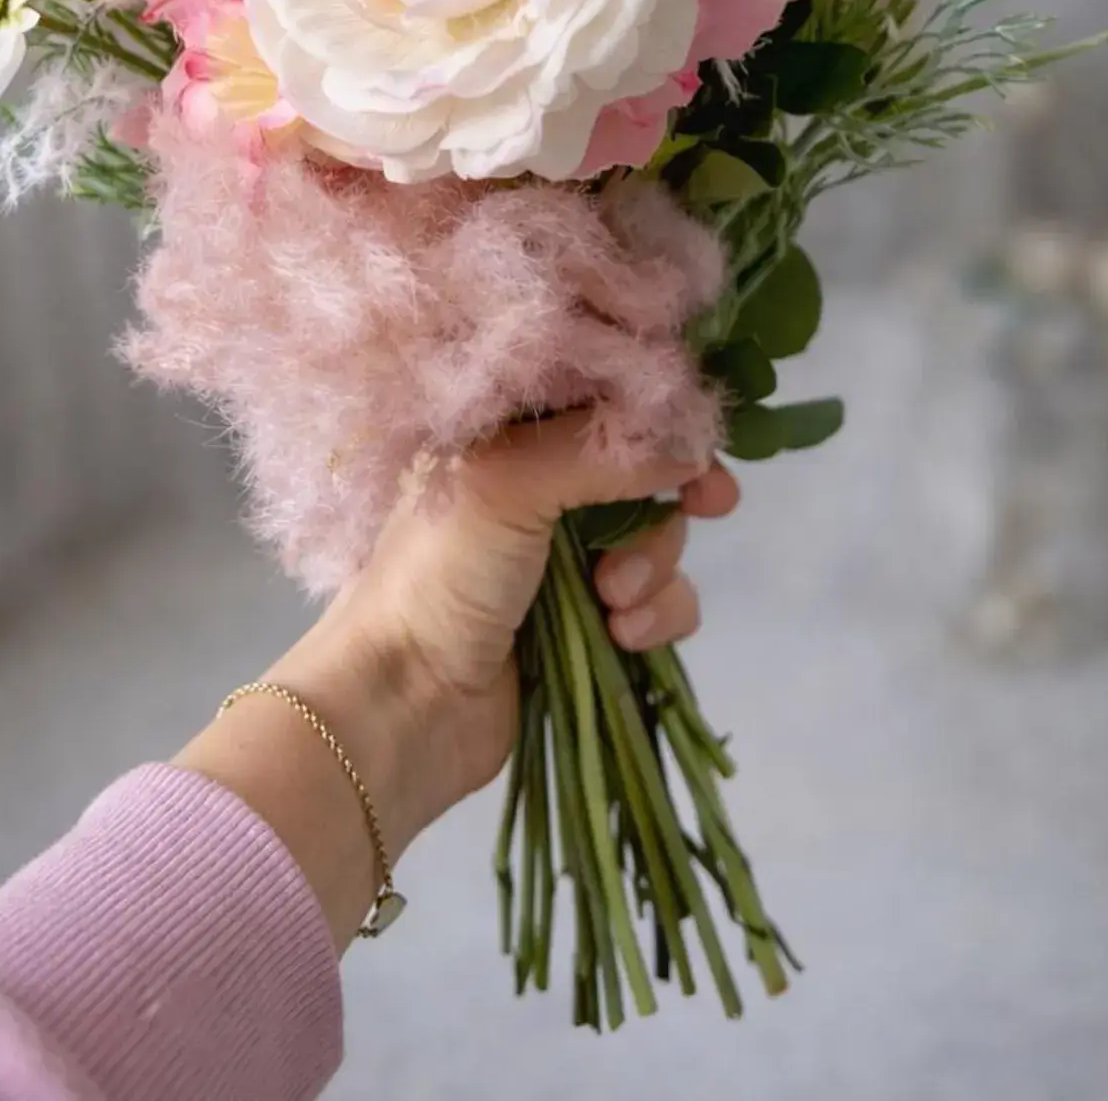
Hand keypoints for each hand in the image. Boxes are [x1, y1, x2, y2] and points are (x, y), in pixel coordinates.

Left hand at [176, 413, 738, 948]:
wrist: (400, 708)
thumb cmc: (437, 574)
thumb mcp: (508, 483)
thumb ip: (602, 450)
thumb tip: (693, 440)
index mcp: (505, 437)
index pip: (600, 400)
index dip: (658, 413)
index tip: (705, 437)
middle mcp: (538, 490)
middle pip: (643, 470)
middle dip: (669, 497)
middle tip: (707, 505)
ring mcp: (565, 562)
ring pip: (659, 541)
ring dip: (656, 567)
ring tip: (615, 598)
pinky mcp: (589, 628)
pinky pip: (660, 605)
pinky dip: (657, 617)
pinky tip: (625, 636)